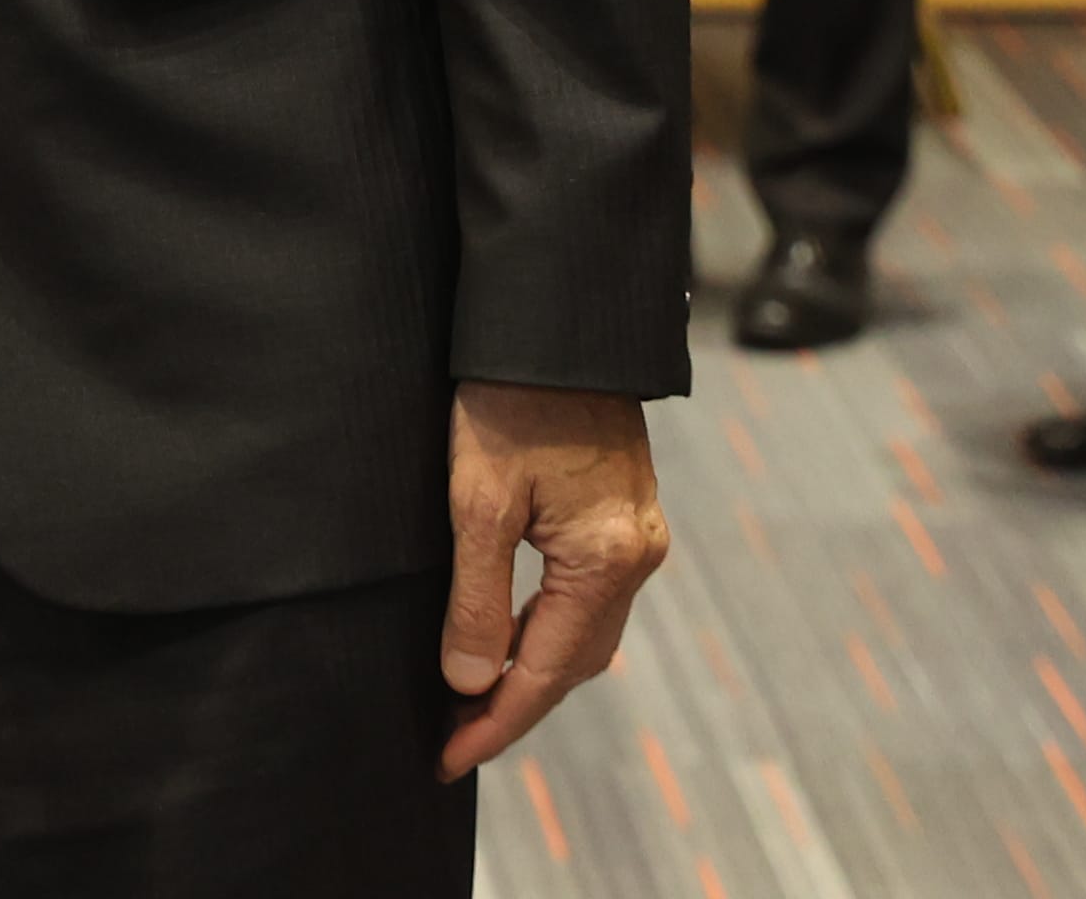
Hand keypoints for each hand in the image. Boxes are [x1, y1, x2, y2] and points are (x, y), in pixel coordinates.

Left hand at [435, 384, 665, 779]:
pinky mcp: (625, 518)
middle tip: (452, 739)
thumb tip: (469, 682)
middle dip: (513, 707)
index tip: (447, 758)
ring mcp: (638, 538)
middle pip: (573, 665)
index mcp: (605, 561)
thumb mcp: (477, 500)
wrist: (558, 325)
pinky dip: (550, 631)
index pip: (545, 673)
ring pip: (585, 636)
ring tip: (471, 700)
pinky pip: (589, 600)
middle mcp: (636, 559)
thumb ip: (478, 598)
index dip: (494, 723)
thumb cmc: (509, 400)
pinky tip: (511, 638)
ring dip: (532, 671)